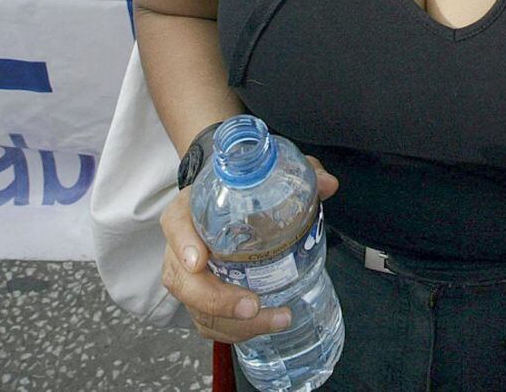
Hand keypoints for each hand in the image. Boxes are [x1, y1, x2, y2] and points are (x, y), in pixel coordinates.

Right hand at [159, 155, 338, 342]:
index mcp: (189, 211)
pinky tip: (268, 325)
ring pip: (198, 310)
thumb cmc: (242, 191)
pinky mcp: (201, 301)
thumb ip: (298, 174)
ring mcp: (189, 280)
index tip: (199, 260)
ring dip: (235, 324)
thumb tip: (329, 185)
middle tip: (253, 305)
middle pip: (183, 280)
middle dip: (217, 299)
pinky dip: (237, 331)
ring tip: (278, 318)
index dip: (183, 243)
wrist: (227, 203)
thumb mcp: (267, 175)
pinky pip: (210, 324)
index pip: (176, 224)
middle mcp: (182, 248)